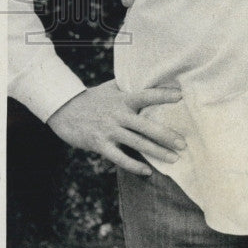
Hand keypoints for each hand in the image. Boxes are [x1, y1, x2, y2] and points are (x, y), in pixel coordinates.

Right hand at [46, 80, 185, 175]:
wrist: (64, 110)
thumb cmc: (94, 97)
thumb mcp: (112, 87)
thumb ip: (130, 85)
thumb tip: (153, 76)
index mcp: (123, 98)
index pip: (146, 95)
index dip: (163, 95)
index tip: (181, 96)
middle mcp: (118, 114)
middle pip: (146, 126)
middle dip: (166, 136)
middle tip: (183, 143)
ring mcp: (109, 130)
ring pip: (137, 143)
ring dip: (156, 152)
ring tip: (174, 158)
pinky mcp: (100, 144)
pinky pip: (119, 158)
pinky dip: (134, 165)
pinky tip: (147, 171)